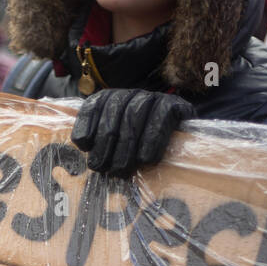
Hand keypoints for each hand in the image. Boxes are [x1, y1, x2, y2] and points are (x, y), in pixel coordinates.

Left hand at [72, 89, 193, 175]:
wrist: (181, 132)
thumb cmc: (143, 144)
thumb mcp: (119, 143)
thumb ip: (101, 146)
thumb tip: (89, 163)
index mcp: (111, 99)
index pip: (93, 106)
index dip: (87, 125)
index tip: (85, 147)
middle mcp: (131, 94)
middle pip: (113, 116)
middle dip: (105, 146)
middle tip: (103, 169)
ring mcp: (153, 97)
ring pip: (133, 118)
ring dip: (125, 148)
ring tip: (121, 170)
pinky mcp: (174, 104)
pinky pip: (160, 120)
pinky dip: (151, 141)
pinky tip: (145, 160)